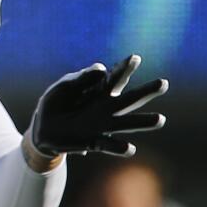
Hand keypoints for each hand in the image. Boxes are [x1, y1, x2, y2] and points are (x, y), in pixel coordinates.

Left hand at [29, 54, 166, 156]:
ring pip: (126, 123)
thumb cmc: (55, 104)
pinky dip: (119, 147)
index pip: (115, 78)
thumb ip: (81, 78)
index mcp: (99, 92)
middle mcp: (106, 108)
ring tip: (160, 119)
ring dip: (143, 122)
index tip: (135, 58)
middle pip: (129, 99)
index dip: (124, 68)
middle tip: (163, 84)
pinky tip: (130, 148)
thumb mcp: (63, 86)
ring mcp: (102, 126)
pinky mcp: (93, 142)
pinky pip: (109, 145)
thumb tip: (102, 68)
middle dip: (146, 91)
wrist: (43, 130)